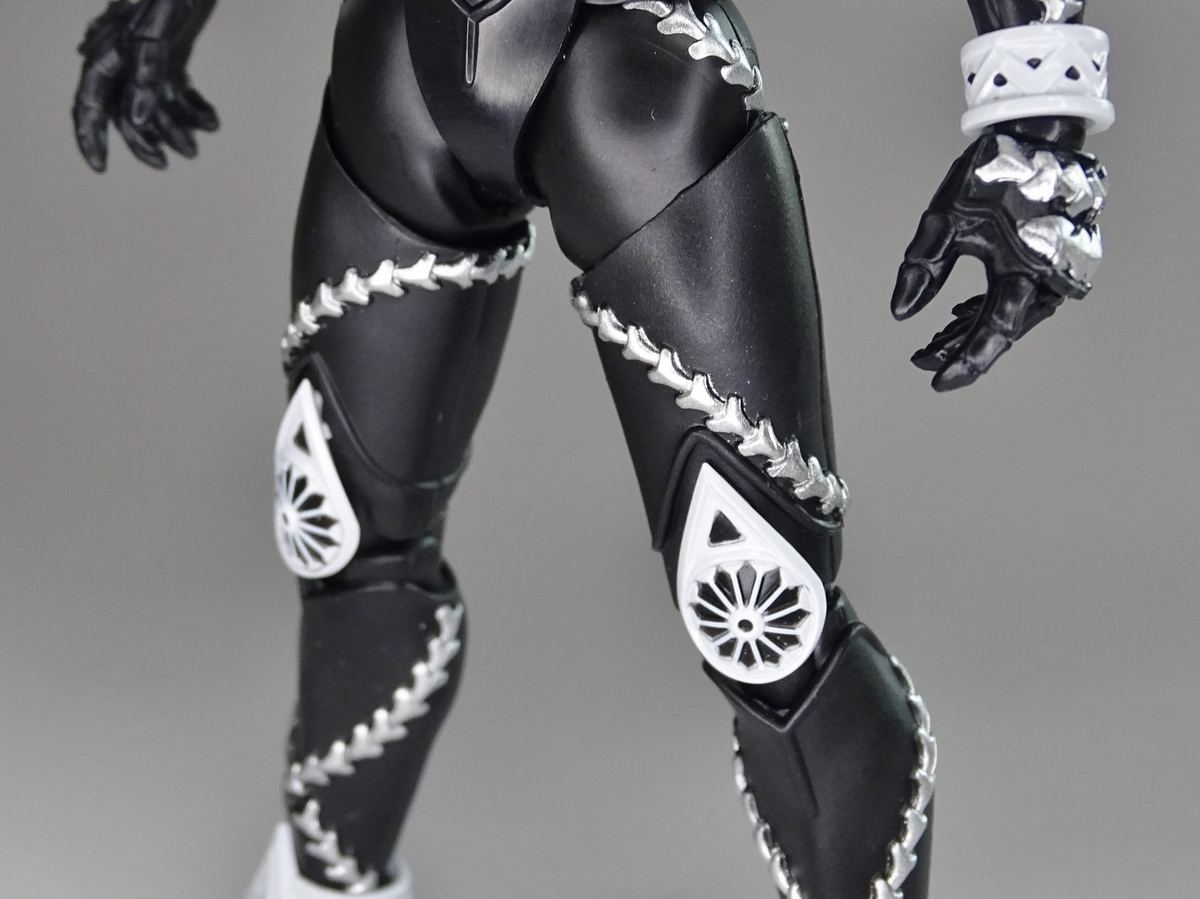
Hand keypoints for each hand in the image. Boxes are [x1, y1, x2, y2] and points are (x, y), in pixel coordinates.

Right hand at [73, 0, 218, 171]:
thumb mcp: (152, 34)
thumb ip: (145, 73)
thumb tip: (139, 118)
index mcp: (107, 51)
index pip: (90, 101)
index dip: (91, 135)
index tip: (101, 166)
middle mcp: (122, 57)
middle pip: (123, 109)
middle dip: (142, 140)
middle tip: (162, 163)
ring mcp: (148, 58)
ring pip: (154, 104)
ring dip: (174, 128)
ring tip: (194, 148)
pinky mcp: (172, 55)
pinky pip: (176, 90)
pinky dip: (192, 108)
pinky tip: (211, 122)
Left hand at [892, 132, 1105, 390]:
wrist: (1038, 137)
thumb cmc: (995, 170)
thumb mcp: (945, 216)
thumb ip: (923, 265)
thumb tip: (901, 312)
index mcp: (1028, 265)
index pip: (993, 329)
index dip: (965, 361)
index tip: (937, 380)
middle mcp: (1049, 276)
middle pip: (998, 329)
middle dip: (959, 348)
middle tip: (922, 360)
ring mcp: (1053, 272)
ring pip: (1006, 318)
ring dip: (969, 333)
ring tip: (930, 348)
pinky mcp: (1047, 265)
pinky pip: (1014, 300)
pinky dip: (983, 313)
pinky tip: (955, 324)